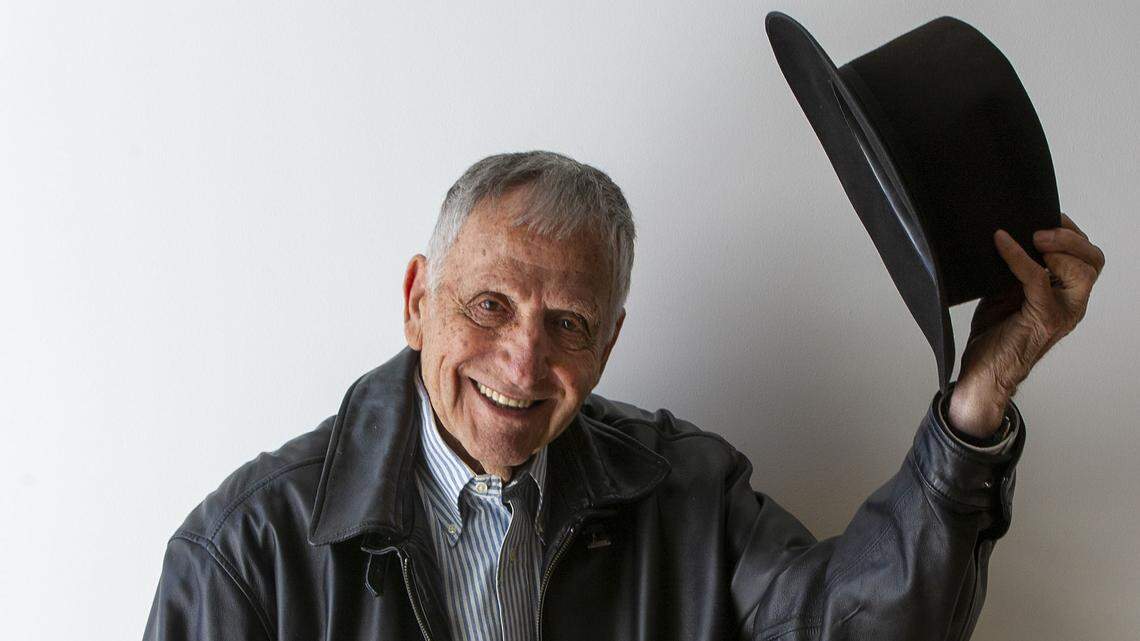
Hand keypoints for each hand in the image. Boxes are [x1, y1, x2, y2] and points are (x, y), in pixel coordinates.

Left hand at [949, 213, 1104, 437]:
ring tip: (1032, 238)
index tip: (1045, 215)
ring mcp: (1062, 312)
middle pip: (1093, 260)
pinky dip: (1019, 257)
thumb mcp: (1007, 292)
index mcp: (1067, 294)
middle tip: (1039, 230)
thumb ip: (1017, 268)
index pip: (1086, 256)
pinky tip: (1001, 243)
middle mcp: (1072, 303)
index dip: (1070, 232)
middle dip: (1070, 237)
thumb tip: (1006, 232)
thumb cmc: (995, 334)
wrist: (983, 374)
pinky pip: (1037, 279)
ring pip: (1081, 270)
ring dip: (1058, 247)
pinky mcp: (1043, 318)